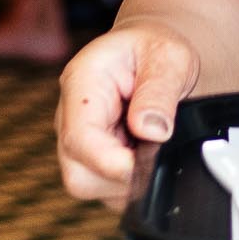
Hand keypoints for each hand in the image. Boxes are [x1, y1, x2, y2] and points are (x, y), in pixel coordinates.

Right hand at [57, 20, 199, 207]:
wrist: (151, 53)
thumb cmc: (154, 49)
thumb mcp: (167, 57)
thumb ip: (159, 91)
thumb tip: (153, 130)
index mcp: (81, 84)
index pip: (80, 138)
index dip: (110, 162)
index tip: (142, 164)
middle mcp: (70, 117)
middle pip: (79, 175)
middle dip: (121, 177)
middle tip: (157, 153)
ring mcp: (78, 143)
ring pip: (92, 187)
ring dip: (130, 180)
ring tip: (153, 145)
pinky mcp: (92, 161)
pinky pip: (109, 190)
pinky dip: (133, 183)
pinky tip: (147, 153)